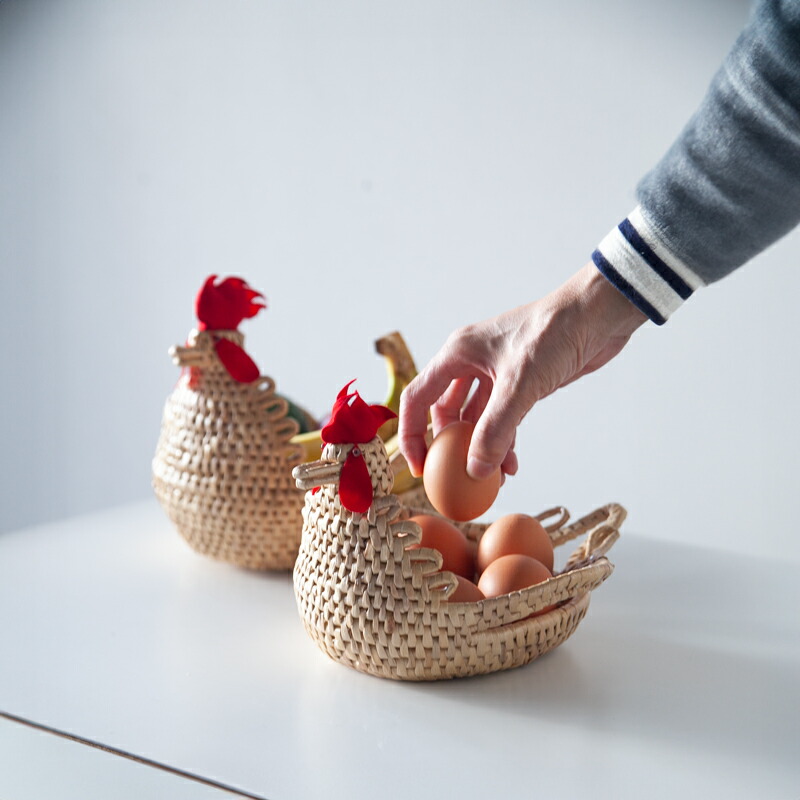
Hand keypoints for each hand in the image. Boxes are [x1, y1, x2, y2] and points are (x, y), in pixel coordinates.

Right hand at [398, 262, 647, 479]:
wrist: (599, 313)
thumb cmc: (555, 333)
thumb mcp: (521, 384)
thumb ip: (496, 429)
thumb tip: (476, 470)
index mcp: (457, 353)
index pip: (417, 398)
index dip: (412, 435)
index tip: (419, 468)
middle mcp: (470, 362)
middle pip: (444, 411)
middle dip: (449, 446)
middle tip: (454, 476)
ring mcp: (496, 372)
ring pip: (475, 418)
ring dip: (479, 447)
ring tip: (491, 479)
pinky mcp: (520, 381)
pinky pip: (501, 418)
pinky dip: (502, 440)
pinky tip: (511, 463)